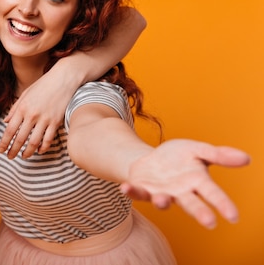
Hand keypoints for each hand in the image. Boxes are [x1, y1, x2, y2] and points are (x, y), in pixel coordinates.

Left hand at [0, 69, 76, 158]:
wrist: (63, 79)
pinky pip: (48, 139)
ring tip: (23, 156)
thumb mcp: (25, 94)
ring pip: (34, 142)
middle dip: (13, 150)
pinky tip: (39, 151)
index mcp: (22, 108)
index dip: (4, 142)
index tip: (1, 150)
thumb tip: (6, 122)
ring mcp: (45, 119)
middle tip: (9, 157)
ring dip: (27, 152)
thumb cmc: (43, 85)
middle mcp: (32, 115)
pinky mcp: (56, 122)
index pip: (10, 130)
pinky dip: (43, 148)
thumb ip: (14, 109)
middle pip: (20, 139)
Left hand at [120, 139, 249, 228]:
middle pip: (192, 204)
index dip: (223, 204)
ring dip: (162, 202)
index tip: (233, 216)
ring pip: (163, 201)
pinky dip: (131, 191)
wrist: (153, 159)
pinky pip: (137, 192)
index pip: (213, 194)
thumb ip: (218, 154)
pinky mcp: (143, 190)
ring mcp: (161, 193)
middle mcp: (181, 192)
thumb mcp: (198, 150)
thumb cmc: (179, 157)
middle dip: (200, 212)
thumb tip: (246, 158)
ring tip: (162, 200)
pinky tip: (124, 187)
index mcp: (197, 182)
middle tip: (209, 222)